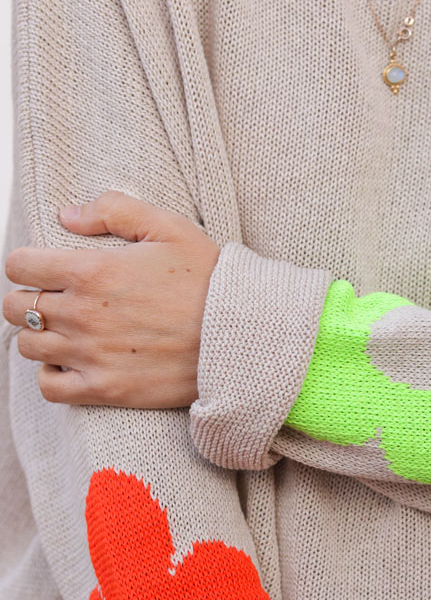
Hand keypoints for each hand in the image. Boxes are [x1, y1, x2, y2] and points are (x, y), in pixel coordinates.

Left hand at [2, 190, 219, 406]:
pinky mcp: (104, 390)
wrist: (240, 337)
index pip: (19, 265)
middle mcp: (82, 314)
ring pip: (28, 346)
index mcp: (92, 271)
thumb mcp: (168, 227)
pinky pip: (49, 386)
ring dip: (40, 335)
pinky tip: (69, 363)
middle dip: (28, 298)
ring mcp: (90, 355)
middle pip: (17, 307)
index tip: (43, 268)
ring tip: (63, 331)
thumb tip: (67, 216)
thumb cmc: (210, 280)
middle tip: (54, 299)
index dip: (27, 263)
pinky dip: (51, 374)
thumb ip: (113, 210)